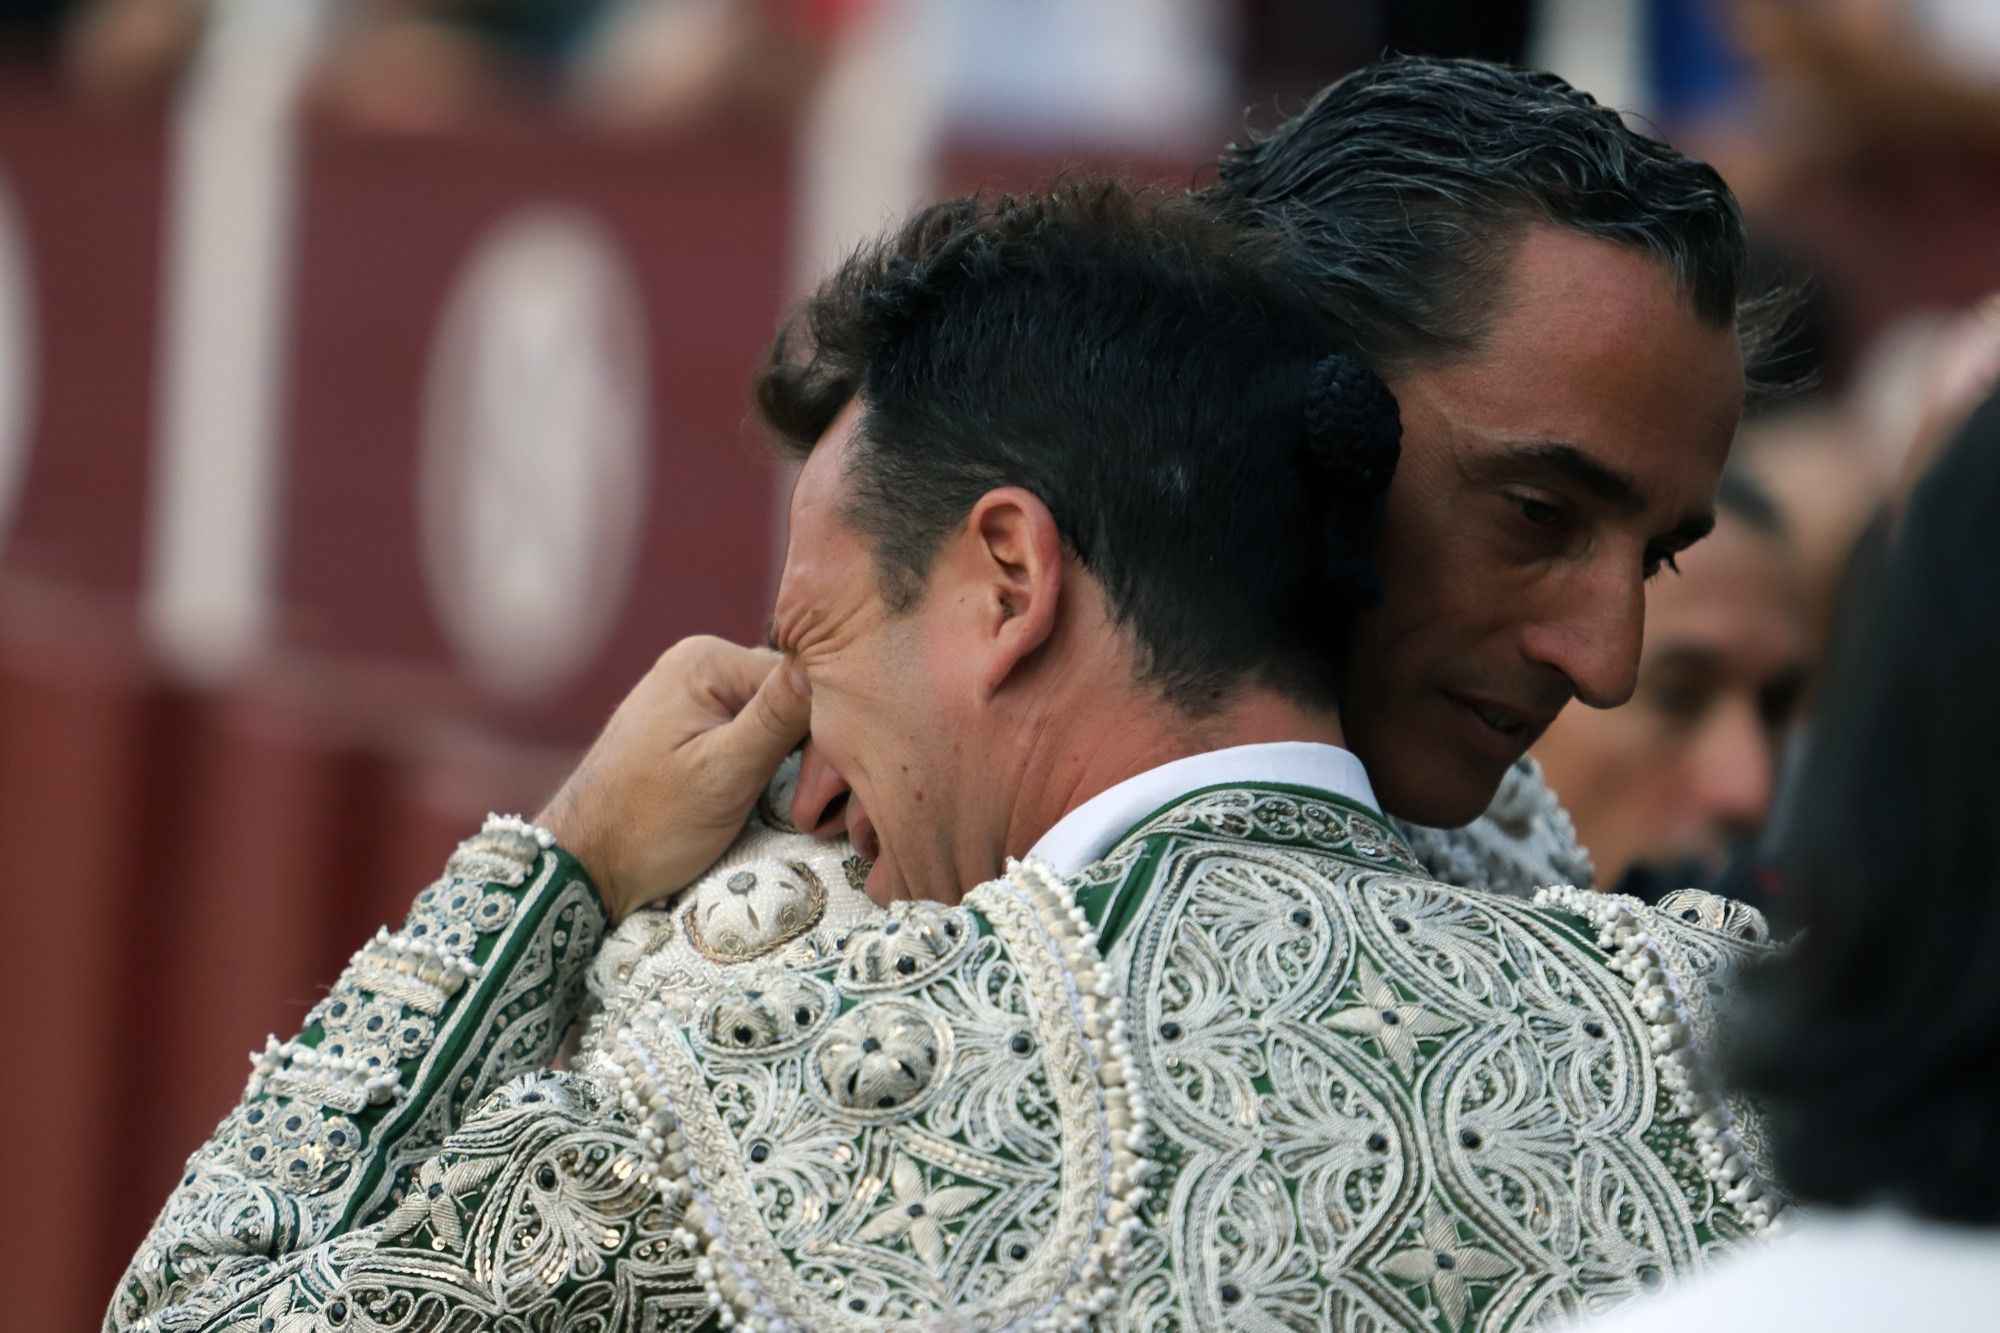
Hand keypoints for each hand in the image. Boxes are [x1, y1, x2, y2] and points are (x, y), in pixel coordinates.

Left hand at [536, 636, 809, 919]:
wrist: (585, 867)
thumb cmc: (649, 824)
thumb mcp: (724, 772)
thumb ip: (778, 716)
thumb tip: (831, 659)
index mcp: (707, 659)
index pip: (801, 679)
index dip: (824, 732)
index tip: (824, 787)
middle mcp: (701, 664)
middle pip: (792, 696)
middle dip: (811, 748)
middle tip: (812, 806)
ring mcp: (696, 695)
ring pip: (779, 720)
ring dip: (794, 761)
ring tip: (792, 807)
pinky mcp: (695, 727)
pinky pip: (754, 734)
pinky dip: (770, 765)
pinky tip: (771, 798)